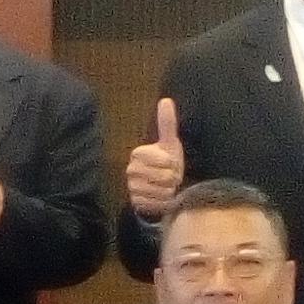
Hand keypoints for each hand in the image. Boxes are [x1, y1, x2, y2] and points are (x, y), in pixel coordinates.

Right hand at [124, 96, 183, 221]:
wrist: (161, 187)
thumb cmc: (166, 163)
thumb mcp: (169, 143)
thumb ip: (167, 123)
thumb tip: (165, 99)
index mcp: (138, 153)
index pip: (163, 160)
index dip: (173, 163)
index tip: (171, 162)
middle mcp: (131, 170)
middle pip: (164, 176)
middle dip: (173, 178)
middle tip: (170, 177)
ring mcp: (131, 187)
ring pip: (161, 191)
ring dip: (169, 191)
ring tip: (167, 187)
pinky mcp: (135, 203)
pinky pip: (157, 204)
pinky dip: (164, 202)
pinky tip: (162, 197)